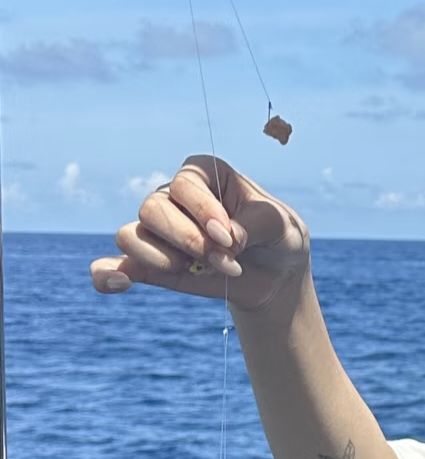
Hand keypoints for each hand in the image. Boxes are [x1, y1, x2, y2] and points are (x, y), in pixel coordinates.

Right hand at [89, 154, 310, 312]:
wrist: (276, 275)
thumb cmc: (278, 238)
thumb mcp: (282, 226)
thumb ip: (255, 225)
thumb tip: (222, 240)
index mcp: (205, 174)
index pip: (185, 183)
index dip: (203, 212)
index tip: (229, 237)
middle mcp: (174, 197)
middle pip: (152, 209)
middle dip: (188, 241)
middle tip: (224, 260)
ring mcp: (158, 231)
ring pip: (131, 236)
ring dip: (165, 259)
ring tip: (202, 269)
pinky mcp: (151, 264)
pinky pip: (112, 265)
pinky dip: (107, 274)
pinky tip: (118, 284)